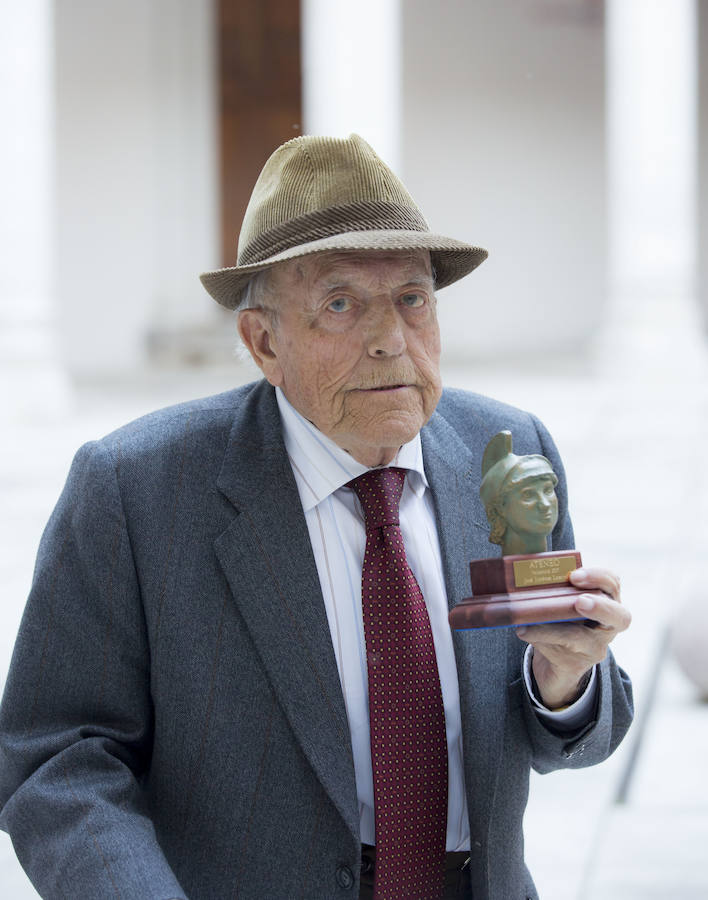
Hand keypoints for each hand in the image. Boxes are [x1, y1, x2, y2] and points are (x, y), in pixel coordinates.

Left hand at [516, 567, 630, 709]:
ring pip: (580, 638)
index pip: (613, 584)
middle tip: (580, 601)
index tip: (574, 575)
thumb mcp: (562, 601)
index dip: (598, 577)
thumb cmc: (562, 620)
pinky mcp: (576, 664)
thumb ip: (556, 588)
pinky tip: (523, 631)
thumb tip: (527, 573)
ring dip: (553, 628)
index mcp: (608, 602)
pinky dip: (539, 639)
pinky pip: (559, 651)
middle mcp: (609, 626)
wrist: (557, 660)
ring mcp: (595, 648)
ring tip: (529, 622)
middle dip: (601, 607)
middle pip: (620, 617)